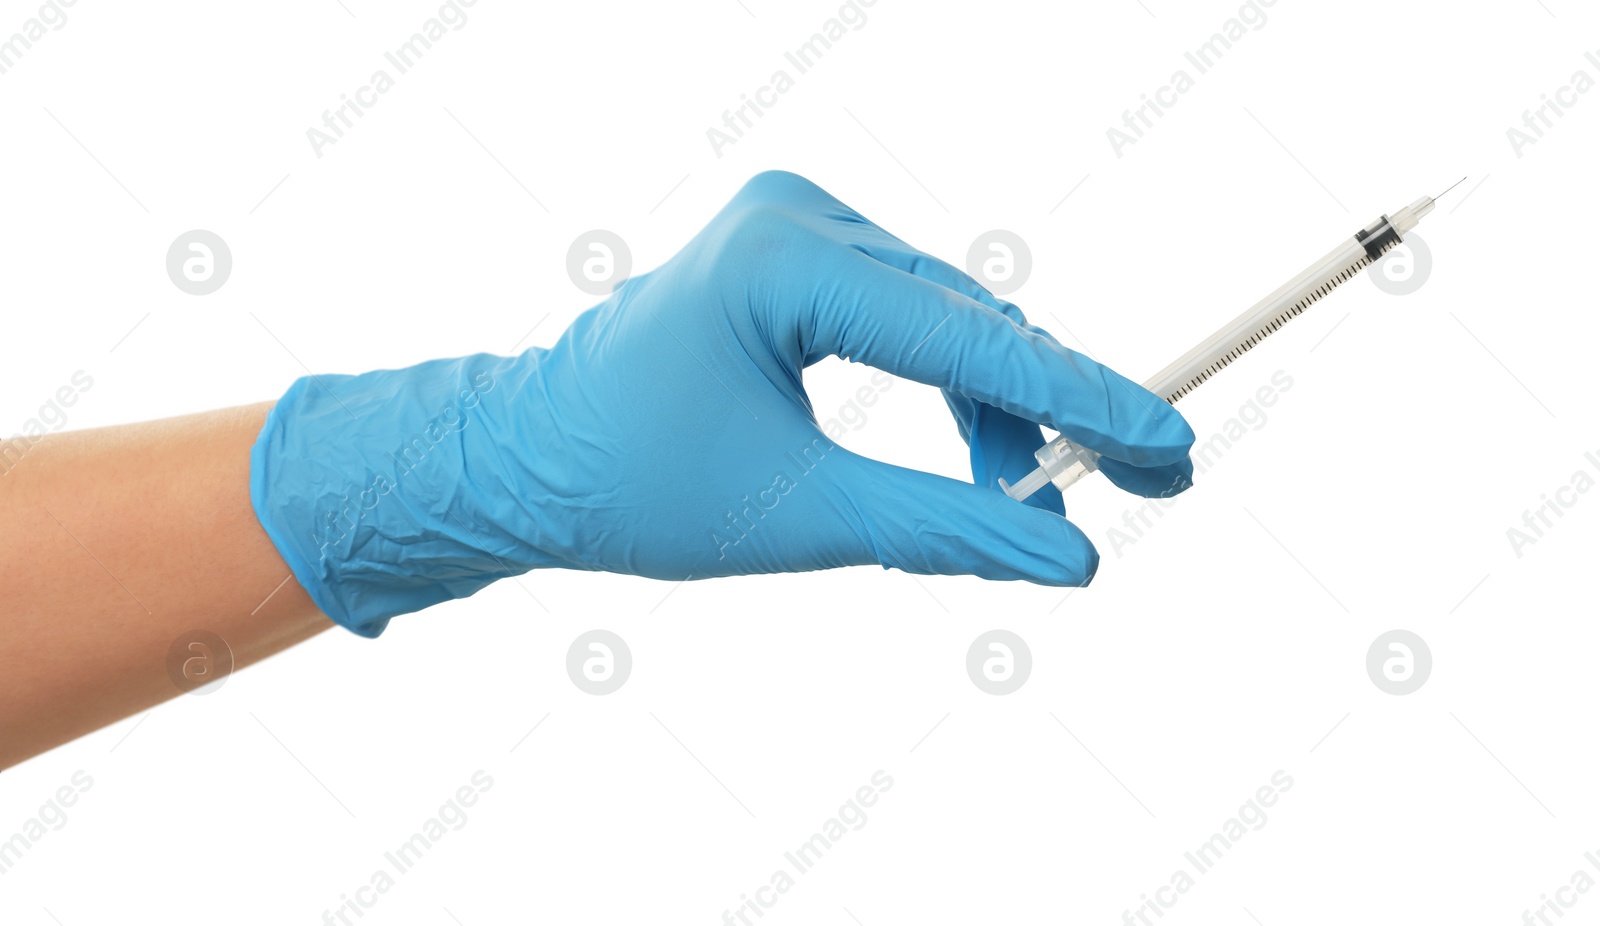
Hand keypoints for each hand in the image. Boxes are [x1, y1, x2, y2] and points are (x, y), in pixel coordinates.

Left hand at [251, 171, 1195, 635]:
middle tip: (1156, 479)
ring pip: (951, 322)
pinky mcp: (800, 255)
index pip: (964, 341)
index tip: (1171, 442)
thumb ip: (942, 530)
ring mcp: (798, 225)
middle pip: (973, 322)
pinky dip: (956, 388)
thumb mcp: (798, 517)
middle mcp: (796, 217)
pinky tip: (988, 454)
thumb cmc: (633, 486)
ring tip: (1044, 498)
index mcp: (779, 262)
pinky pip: (913, 319)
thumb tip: (1071, 562)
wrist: (529, 462)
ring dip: (1005, 409)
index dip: (1079, 399)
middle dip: (1058, 410)